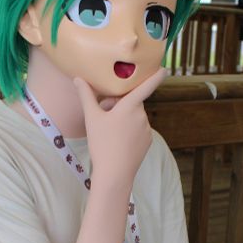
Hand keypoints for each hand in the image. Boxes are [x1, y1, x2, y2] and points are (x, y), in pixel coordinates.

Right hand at [73, 67, 166, 188]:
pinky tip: (118, 140)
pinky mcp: (148, 141)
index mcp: (130, 106)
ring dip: (123, 118)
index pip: (146, 87)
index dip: (156, 77)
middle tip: (103, 113)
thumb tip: (77, 79)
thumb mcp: (91, 118)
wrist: (114, 174)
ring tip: (109, 131)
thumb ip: (86, 96)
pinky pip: (138, 129)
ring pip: (134, 116)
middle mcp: (142, 116)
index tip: (165, 68)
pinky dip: (130, 130)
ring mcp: (146, 129)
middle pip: (131, 102)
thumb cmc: (102, 143)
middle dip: (119, 104)